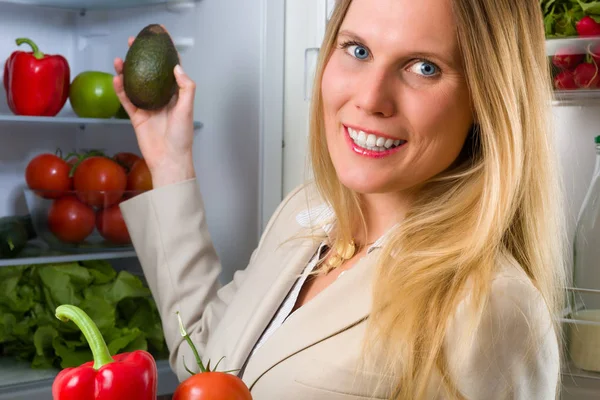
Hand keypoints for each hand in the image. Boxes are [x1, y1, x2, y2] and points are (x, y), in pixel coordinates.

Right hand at [113, 34, 196, 187]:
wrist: (169, 159)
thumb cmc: (182, 137)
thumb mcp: (187, 109)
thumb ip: (185, 87)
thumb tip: (177, 67)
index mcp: (176, 95)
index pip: (171, 68)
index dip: (166, 52)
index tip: (160, 37)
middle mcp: (161, 98)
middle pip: (149, 71)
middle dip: (141, 56)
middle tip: (133, 42)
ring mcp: (148, 106)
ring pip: (134, 83)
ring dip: (127, 70)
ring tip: (120, 58)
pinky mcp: (137, 116)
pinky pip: (126, 99)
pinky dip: (120, 89)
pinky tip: (116, 78)